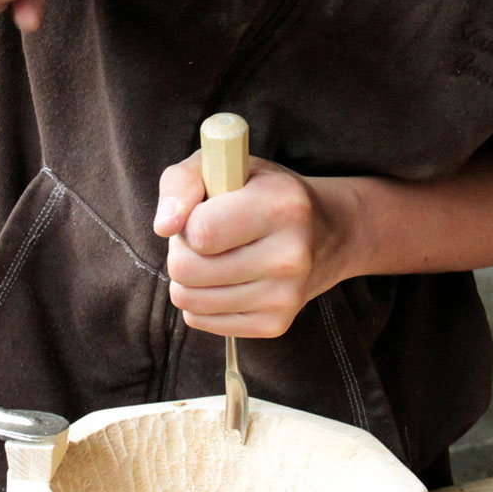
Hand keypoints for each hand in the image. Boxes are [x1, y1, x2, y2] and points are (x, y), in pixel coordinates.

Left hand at [155, 153, 346, 337]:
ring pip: (188, 300)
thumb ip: (183, 182)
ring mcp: (285, 297)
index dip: (187, 220)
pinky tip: (227, 279)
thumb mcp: (224, 166)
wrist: (329, 233)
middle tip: (206, 237)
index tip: (204, 211)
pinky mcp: (275, 325)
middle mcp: (290, 256)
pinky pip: (201, 320)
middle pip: (187, 270)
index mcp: (282, 206)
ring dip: (189, 277)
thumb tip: (163, 226)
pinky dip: (202, 300)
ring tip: (216, 256)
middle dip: (183, 250)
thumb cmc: (262, 193)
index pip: (200, 231)